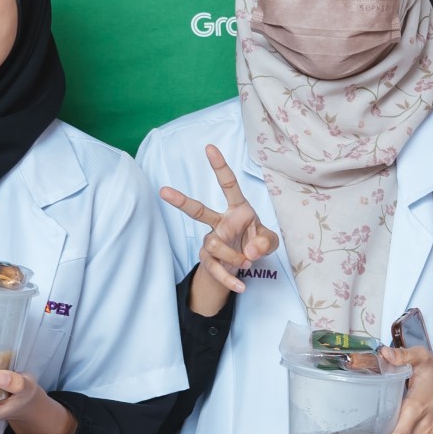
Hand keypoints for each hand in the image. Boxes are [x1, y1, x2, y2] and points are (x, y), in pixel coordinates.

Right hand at [160, 144, 279, 317]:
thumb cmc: (256, 242)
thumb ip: (265, 242)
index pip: (229, 185)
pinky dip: (229, 279)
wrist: (246, 266)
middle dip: (182, 201)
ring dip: (233, 256)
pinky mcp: (209, 260)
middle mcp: (221, 223)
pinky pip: (215, 269)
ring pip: (213, 245)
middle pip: (198, 211)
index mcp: (238, 210)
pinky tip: (241, 286)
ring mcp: (212, 241)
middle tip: (163, 191)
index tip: (210, 148)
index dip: (220, 167)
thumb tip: (250, 250)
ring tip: (249, 263)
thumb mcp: (269, 241)